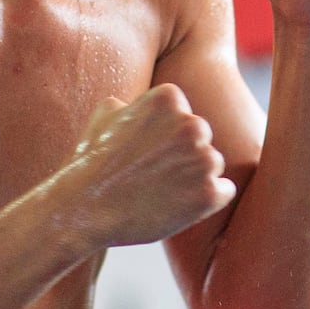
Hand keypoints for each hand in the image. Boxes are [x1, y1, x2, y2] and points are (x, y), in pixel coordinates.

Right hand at [61, 86, 235, 246]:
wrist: (84, 209)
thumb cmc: (91, 163)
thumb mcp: (104, 117)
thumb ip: (131, 104)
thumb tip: (132, 104)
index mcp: (169, 99)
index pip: (183, 116)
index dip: (164, 138)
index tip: (144, 153)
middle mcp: (193, 124)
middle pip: (201, 140)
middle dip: (182, 157)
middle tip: (151, 176)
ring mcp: (204, 160)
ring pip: (212, 165)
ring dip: (193, 178)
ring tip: (159, 192)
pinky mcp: (209, 194)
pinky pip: (224, 191)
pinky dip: (207, 200)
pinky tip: (179, 205)